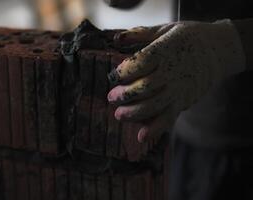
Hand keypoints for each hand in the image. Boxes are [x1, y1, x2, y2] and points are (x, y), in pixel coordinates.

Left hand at [107, 20, 244, 142]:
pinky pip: (169, 117)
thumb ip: (140, 34)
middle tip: (111, 97)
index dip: (124, 72)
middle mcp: (172, 71)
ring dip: (134, 113)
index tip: (113, 76)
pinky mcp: (184, 101)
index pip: (140, 63)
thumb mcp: (164, 29)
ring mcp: (179, 89)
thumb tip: (117, 38)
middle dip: (125, 95)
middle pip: (145, 87)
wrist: (218, 50)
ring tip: (119, 115)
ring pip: (155, 105)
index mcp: (165, 51)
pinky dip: (155, 129)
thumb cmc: (186, 38)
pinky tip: (141, 136)